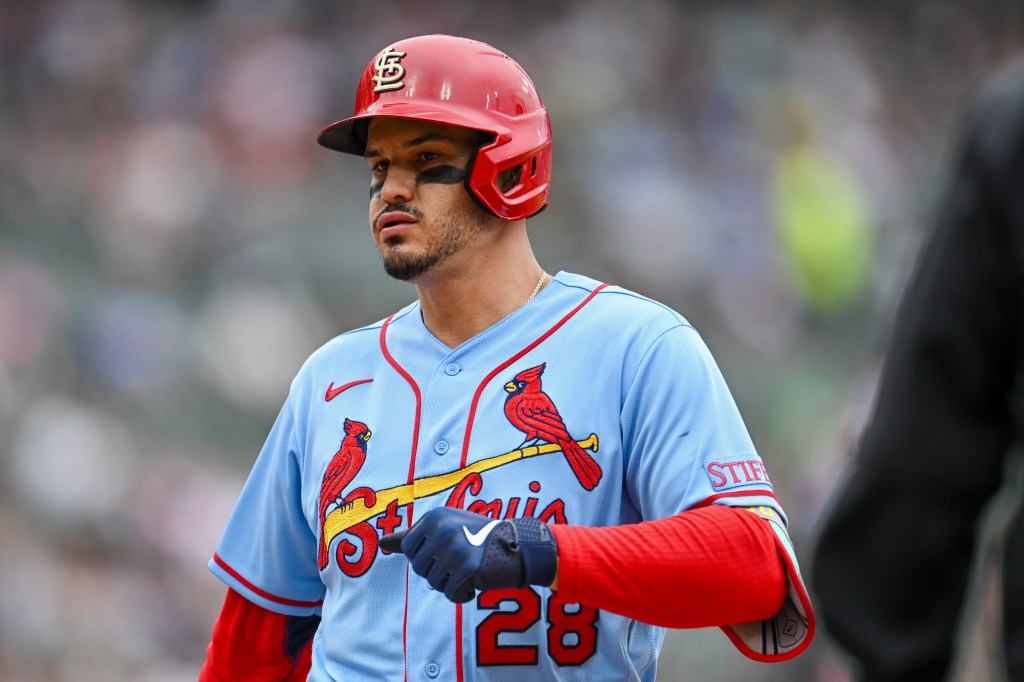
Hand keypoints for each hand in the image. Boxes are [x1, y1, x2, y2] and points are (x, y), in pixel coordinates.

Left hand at [380, 507, 557, 603]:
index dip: (425, 557)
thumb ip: (412, 537)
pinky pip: (450, 593)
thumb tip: (381, 544)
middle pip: (419, 568)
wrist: (518, 546)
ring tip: (469, 570)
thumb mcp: (445, 528)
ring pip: (434, 582)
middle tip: (460, 562)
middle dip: (437, 572)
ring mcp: (456, 548)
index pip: (408, 549)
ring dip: (450, 583)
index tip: (445, 551)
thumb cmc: (478, 538)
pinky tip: (475, 582)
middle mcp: (443, 529)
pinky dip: (461, 593)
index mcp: (435, 517)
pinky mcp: (468, 568)